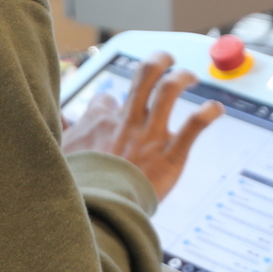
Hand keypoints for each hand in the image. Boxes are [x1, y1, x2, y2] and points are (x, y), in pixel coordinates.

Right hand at [61, 53, 223, 199]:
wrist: (99, 212)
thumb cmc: (81, 189)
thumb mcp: (61, 157)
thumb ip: (62, 137)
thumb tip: (56, 122)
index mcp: (99, 122)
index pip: (106, 99)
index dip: (110, 102)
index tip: (114, 107)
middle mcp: (127, 121)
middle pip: (144, 75)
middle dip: (158, 61)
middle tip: (167, 59)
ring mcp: (150, 135)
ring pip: (169, 90)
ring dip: (182, 77)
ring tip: (189, 76)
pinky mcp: (171, 154)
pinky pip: (194, 126)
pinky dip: (208, 113)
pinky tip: (216, 109)